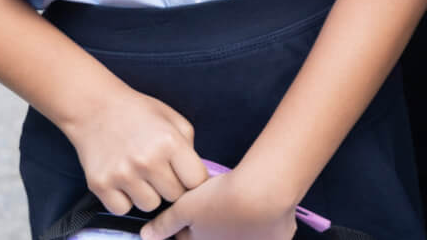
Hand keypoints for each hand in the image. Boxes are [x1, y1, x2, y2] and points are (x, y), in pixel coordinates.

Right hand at [62, 88, 206, 216]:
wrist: (96, 108)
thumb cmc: (139, 112)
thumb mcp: (173, 119)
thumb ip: (189, 147)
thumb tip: (196, 176)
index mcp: (170, 142)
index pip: (196, 181)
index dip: (193, 179)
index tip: (186, 175)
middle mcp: (147, 160)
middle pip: (174, 196)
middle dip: (172, 186)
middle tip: (161, 172)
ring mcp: (122, 174)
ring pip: (150, 206)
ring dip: (149, 194)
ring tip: (141, 175)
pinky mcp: (100, 185)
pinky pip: (122, 209)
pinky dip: (124, 200)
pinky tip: (123, 182)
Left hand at [142, 166, 298, 239]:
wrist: (263, 192)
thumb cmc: (222, 200)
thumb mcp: (185, 208)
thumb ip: (164, 224)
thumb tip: (146, 235)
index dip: (187, 229)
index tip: (191, 214)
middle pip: (217, 238)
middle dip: (212, 227)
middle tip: (215, 206)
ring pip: (242, 235)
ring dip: (237, 225)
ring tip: (238, 202)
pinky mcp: (280, 238)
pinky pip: (268, 232)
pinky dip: (265, 223)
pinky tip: (263, 206)